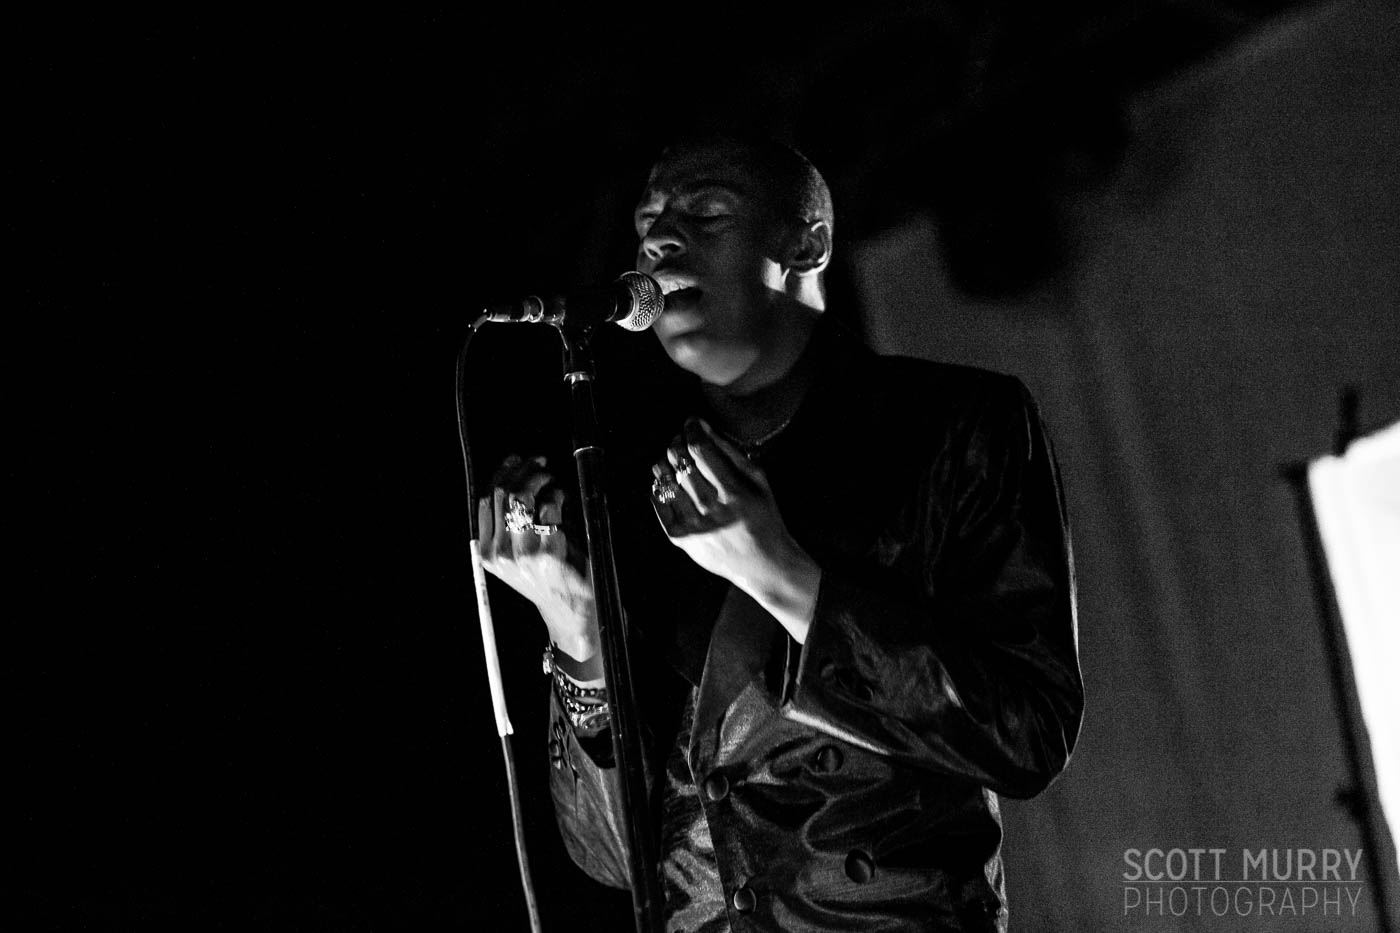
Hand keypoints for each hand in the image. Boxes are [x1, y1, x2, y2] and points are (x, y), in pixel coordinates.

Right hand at [478, 455, 599, 664]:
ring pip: (524, 497)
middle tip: (541, 463)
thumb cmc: (548, 575)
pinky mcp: (548, 553)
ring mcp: (523, 555)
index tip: (517, 460)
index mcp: (488, 552)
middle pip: (503, 494)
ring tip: (551, 478)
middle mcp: (500, 554)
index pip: (486, 499)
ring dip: (540, 478)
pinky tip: (563, 499)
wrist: (571, 608)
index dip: (502, 473)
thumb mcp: (518, 551)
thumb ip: (511, 519)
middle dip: (523, 470)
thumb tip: (515, 472)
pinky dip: (558, 496)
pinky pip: (551, 508)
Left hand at [650, 419, 820, 641]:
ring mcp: (691, 525)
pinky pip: (657, 499)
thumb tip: (703, 428)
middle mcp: (710, 509)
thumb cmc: (763, 517)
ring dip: (667, 461)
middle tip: (683, 440)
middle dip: (678, 442)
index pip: (701, 448)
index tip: (692, 423)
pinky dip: (661, 485)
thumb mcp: (759, 481)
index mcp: (734, 492)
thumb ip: (731, 453)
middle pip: (679, 459)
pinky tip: (672, 483)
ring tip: (677, 460)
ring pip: (664, 477)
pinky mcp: (678, 537)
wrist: (762, 564)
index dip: (692, 428)